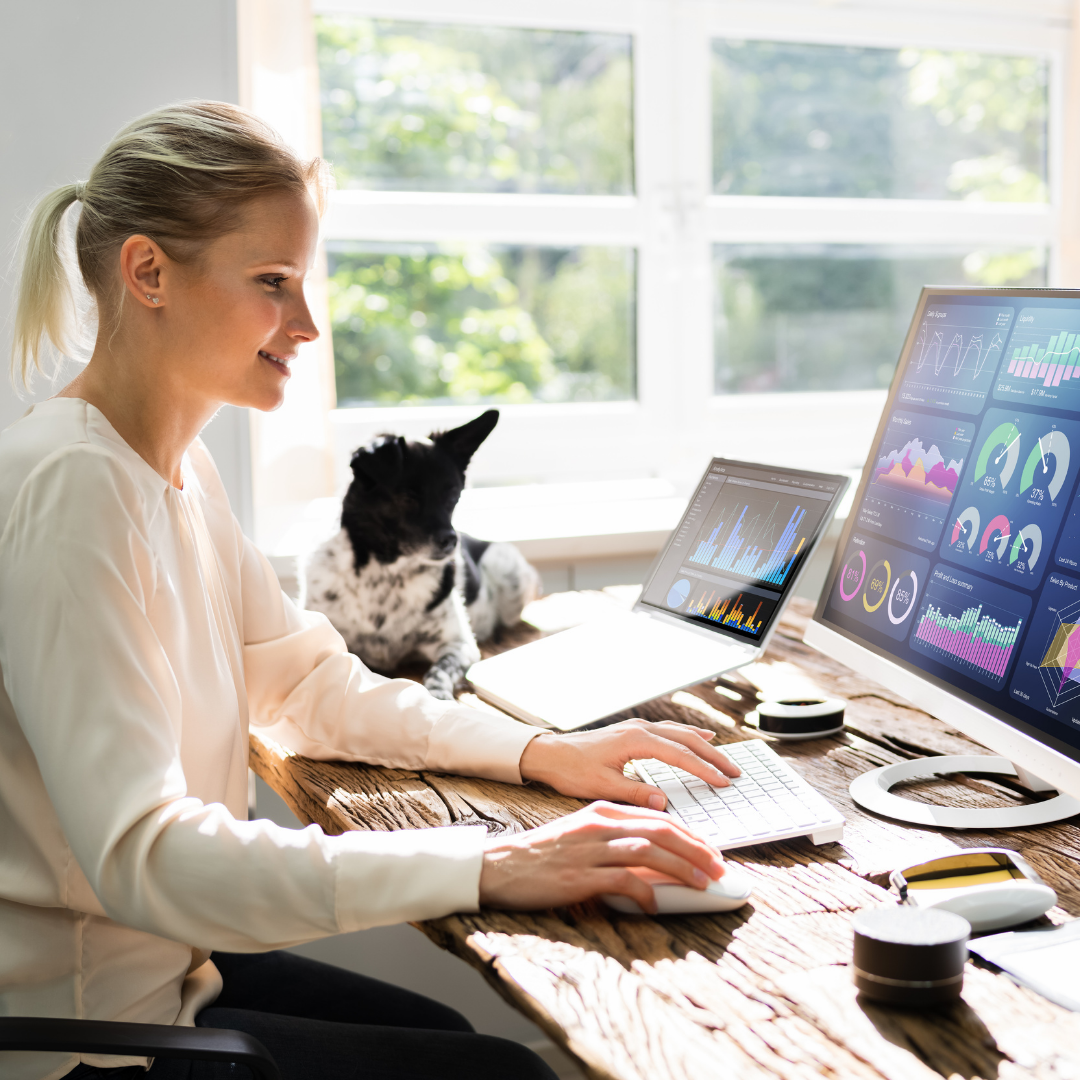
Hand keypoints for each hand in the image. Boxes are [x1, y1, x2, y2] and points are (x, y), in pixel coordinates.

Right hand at [479, 801, 724, 912]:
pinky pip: (624, 881)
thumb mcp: (582, 835)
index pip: (657, 817)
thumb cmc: (543, 855)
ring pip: (649, 852)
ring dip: (682, 868)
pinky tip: (655, 906)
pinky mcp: (580, 874)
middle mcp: (600, 824)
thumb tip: (655, 858)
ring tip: (702, 884)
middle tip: (719, 868)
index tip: (710, 851)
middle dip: (696, 849)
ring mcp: (590, 848)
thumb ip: (616, 839)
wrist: (500, 866)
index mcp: (602, 811)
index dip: (689, 835)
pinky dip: (645, 893)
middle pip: (661, 830)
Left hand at [518, 719, 740, 808]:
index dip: (704, 770)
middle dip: (712, 756)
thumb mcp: (603, 786)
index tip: (723, 782)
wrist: (551, 754)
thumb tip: (664, 801)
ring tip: (724, 757)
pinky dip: (688, 735)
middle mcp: (639, 729)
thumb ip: (635, 793)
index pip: (679, 755)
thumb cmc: (572, 770)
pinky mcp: (633, 731)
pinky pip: (669, 730)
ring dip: (703, 745)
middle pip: (686, 740)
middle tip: (735, 772)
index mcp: (635, 741)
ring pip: (679, 732)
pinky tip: (698, 738)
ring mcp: (637, 727)